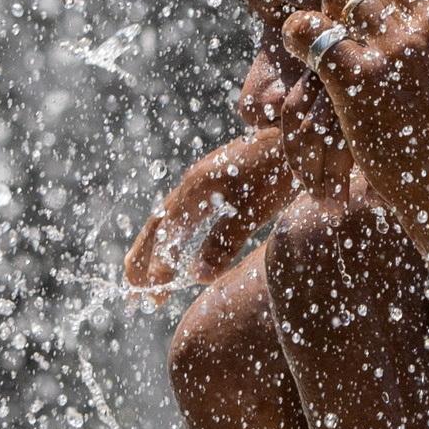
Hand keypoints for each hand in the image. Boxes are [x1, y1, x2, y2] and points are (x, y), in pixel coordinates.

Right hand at [121, 84, 341, 293]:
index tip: (153, 294)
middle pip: (157, 226)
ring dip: (153, 249)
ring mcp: (202, 181)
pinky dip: (172, 236)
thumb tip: (198, 276)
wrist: (296, 135)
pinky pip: (183, 214)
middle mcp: (193, 184)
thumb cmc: (279, 171)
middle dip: (141, 260)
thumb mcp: (255, 209)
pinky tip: (176, 249)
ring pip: (167, 219)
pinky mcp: (215, 182)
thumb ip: (225, 241)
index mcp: (197, 189)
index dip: (158, 265)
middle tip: (131, 293)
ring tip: (143, 277)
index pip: (166, 234)